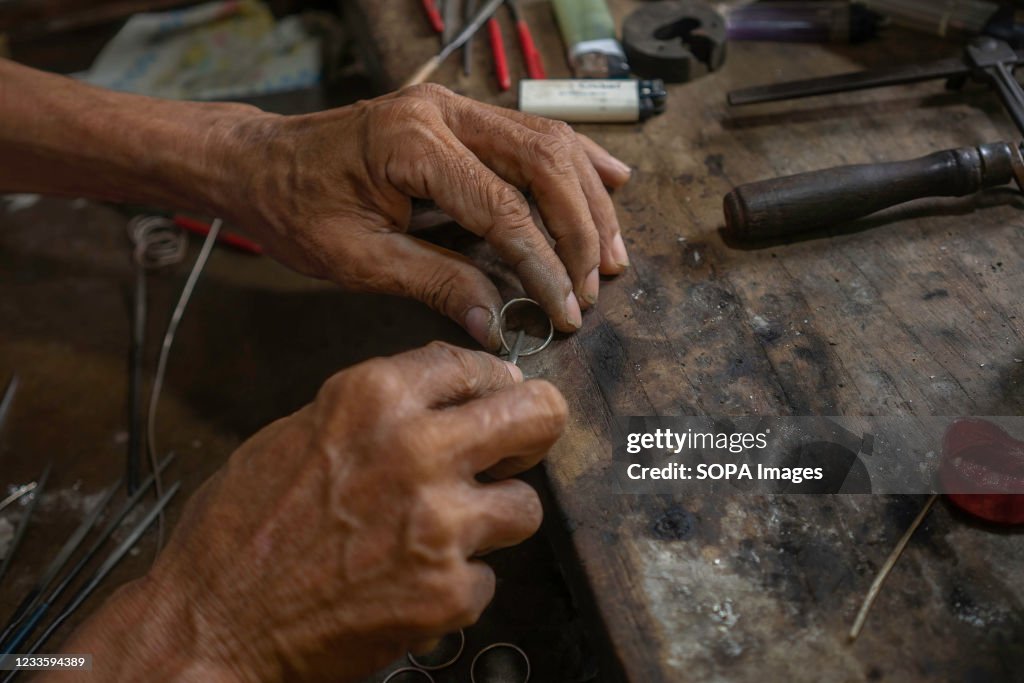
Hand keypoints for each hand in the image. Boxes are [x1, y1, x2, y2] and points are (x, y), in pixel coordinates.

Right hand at [58, 343, 566, 681]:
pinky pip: (488, 578)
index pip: (477, 365)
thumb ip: (376, 410)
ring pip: (525, 506)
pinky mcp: (448, 591)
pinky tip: (407, 585)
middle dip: (533, 432)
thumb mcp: (298, 432)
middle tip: (514, 453)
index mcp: (374, 396)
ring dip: (491, 522)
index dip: (495, 385)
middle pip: (538, 414)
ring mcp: (440, 522)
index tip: (500, 399)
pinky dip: (455, 586)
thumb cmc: (240, 531)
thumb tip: (442, 396)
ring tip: (440, 536)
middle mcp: (416, 447)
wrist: (211, 625)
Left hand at [215, 84, 631, 348]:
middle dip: (579, 230)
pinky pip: (533, 134)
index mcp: (410, 145)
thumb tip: (497, 321)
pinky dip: (577, 162)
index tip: (565, 310)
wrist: (259, 163)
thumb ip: (434, 282)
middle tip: (594, 286)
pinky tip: (611, 181)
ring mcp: (454, 108)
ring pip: (549, 144)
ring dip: (589, 200)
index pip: (503, 208)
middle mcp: (442, 113)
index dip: (543, 264)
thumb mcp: (357, 258)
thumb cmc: (296, 209)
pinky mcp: (459, 117)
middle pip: (543, 164)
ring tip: (614, 254)